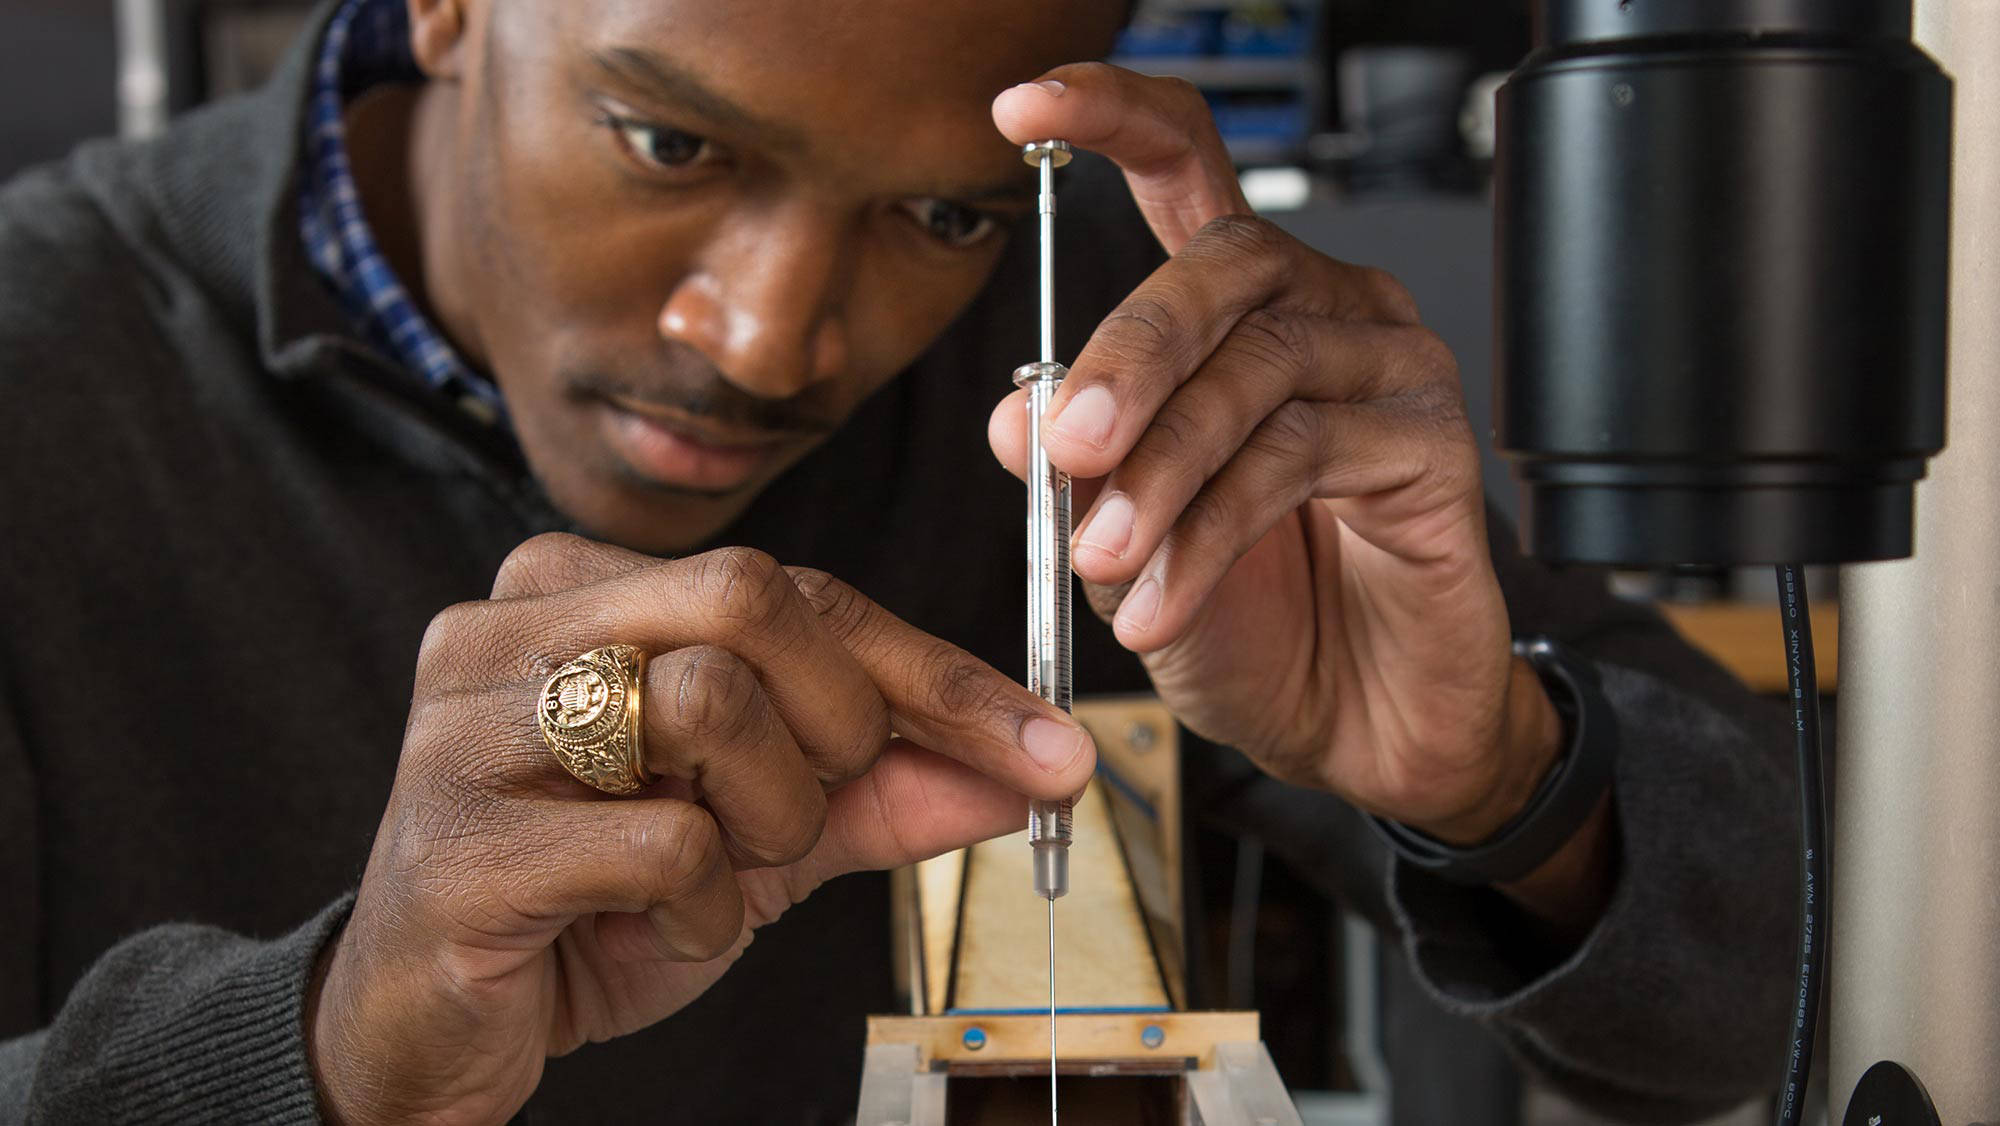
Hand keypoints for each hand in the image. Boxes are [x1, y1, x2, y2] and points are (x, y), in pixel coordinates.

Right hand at [307, 534, 1094, 1125]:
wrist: (438, 1029)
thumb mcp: (765, 833)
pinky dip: (708, 903)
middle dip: (841, 720)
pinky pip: (660, 841)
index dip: (934, 669)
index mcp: (581, 591)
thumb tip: (1034, 766)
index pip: (795, 587)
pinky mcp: (461, 841)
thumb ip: (886, 787)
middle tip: (814, 812)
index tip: (1050, 746)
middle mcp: (510, 628)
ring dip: (769, 816)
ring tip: (728, 871)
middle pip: (749, 598)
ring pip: (705, 701)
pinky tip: (667, 925)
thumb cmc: (597, 904)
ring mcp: (468, 726)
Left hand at [989, 67, 1575, 860]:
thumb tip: (1012, 415)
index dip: (1111, 118)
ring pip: (1260, 368)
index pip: (1187, 168)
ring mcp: (1388, 369)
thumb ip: (1077, 468)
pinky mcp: (1431, 446)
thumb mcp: (1127, 540)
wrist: (1354, 727)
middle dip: (1128, 356)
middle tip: (1067, 449)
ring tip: (1105, 560)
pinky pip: (1303, 457)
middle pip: (1224, 265)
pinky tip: (1164, 602)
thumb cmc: (1252, 619)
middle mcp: (1324, 312)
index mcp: (1242, 308)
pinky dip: (1213, 534)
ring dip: (1164, 469)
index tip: (1022, 105)